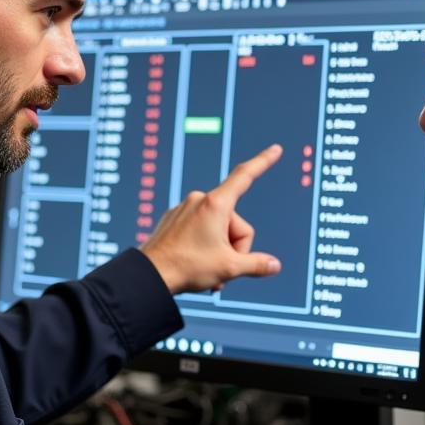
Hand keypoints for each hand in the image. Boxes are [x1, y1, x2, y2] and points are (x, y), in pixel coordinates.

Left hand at [140, 144, 282, 294]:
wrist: (149, 275)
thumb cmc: (187, 267)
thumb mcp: (229, 268)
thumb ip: (256, 264)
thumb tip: (274, 265)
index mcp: (215, 205)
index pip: (245, 176)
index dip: (263, 162)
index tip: (275, 149)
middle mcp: (199, 200)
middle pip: (235, 223)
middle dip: (234, 247)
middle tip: (222, 267)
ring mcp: (185, 208)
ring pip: (217, 228)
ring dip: (218, 249)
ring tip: (206, 269)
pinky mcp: (174, 219)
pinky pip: (200, 229)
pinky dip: (203, 246)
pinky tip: (195, 262)